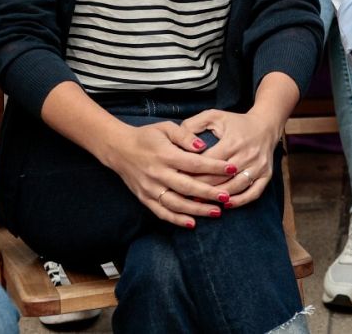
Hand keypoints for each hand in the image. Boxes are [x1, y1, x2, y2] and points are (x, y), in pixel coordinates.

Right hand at [100, 122, 234, 227]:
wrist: (118, 148)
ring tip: (216, 212)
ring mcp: (150, 188)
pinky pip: (161, 212)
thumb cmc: (147, 136)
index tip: (232, 168)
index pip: (194, 163)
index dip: (215, 167)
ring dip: (197, 210)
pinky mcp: (144, 198)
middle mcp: (158, 174)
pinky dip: (176, 219)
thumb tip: (203, 146)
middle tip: (228, 197)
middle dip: (210, 193)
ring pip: (176, 203)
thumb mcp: (167, 128)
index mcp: (165, 155)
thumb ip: (186, 135)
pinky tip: (192, 223)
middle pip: (188, 187)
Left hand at [178, 108, 286, 208]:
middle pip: (220, 178)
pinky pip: (254, 192)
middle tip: (185, 195)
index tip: (178, 179)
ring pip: (235, 187)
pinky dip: (241, 200)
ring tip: (202, 202)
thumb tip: (176, 138)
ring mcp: (258, 166)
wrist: (266, 125)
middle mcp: (247, 155)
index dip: (192, 173)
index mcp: (232, 142)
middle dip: (201, 188)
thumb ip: (193, 125)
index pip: (208, 164)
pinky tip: (227, 204)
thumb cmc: (236, 122)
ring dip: (218, 197)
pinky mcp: (267, 174)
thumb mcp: (214, 116)